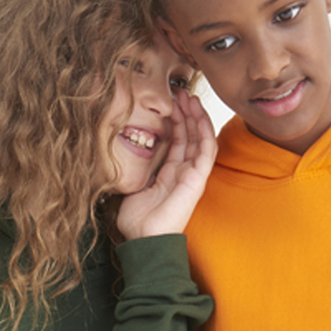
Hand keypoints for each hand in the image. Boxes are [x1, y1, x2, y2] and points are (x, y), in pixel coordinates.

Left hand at [116, 90, 216, 239]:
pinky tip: (198, 112)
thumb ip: (135, 168)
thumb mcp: (133, 186)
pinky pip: (206, 149)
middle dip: (186, 113)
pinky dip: (204, 129)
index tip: (168, 102)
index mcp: (169, 174)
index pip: (178, 141)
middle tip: (180, 92)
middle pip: (190, 136)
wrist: (145, 238)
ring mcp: (192, 175)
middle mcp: (183, 173)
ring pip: (200, 138)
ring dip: (196, 116)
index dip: (175, 121)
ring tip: (189, 97)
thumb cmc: (137, 220)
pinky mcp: (198, 178)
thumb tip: (124, 150)